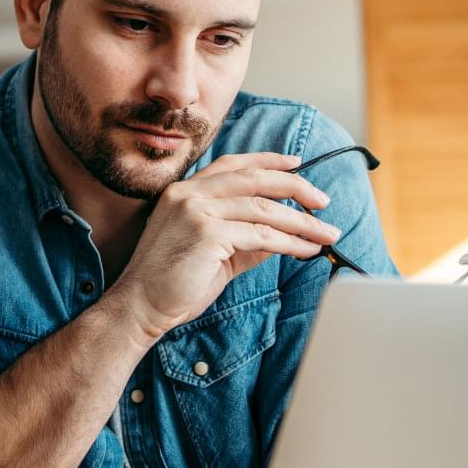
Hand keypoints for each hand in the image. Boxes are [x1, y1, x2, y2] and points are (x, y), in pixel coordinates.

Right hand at [107, 152, 337, 338]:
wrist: (140, 306)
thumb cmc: (174, 283)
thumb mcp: (215, 251)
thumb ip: (245, 237)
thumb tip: (284, 232)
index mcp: (185, 190)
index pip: (234, 165)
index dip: (268, 161)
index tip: (297, 163)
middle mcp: (190, 193)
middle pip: (255, 179)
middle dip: (296, 188)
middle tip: (323, 202)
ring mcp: (197, 210)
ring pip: (264, 208)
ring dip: (302, 222)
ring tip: (326, 233)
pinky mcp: (208, 234)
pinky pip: (261, 234)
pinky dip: (290, 243)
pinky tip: (306, 250)